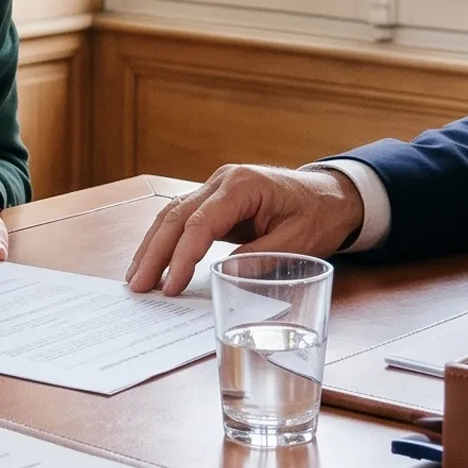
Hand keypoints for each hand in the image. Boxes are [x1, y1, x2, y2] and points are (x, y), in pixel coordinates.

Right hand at [123, 164, 363, 296]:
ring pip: (172, 214)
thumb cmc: (319, 215)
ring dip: (152, 246)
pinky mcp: (215, 199)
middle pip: (176, 216)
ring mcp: (216, 187)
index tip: (171, 287)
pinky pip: (183, 218)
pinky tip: (153, 259)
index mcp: (243, 185)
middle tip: (138, 286)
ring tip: (136, 277)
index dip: (183, 257)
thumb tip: (223, 279)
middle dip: (155, 253)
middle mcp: (223, 180)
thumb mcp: (297, 241)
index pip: (201, 223)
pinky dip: (165, 240)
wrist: (332, 195)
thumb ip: (259, 257)